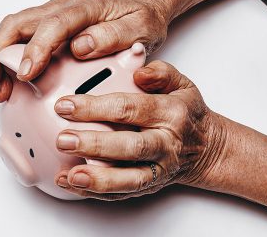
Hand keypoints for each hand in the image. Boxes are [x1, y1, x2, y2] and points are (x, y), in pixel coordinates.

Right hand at [0, 0, 168, 102]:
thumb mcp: (139, 29)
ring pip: (16, 30)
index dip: (36, 48)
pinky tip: (8, 79)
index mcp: (87, 7)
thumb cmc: (142, 21)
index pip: (53, 24)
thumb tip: (80, 46)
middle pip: (21, 23)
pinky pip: (24, 38)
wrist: (143, 11)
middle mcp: (66, 7)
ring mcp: (57, 15)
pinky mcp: (53, 26)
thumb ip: (113, 36)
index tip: (27, 74)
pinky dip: (10, 58)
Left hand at [53, 61, 226, 199]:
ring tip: (71, 175)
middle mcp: (166, 144)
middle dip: (95, 144)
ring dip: (98, 179)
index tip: (66, 105)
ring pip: (129, 179)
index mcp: (171, 113)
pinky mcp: (151, 185)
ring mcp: (159, 169)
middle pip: (129, 147)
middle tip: (63, 139)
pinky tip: (73, 183)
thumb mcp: (182, 84)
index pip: (131, 109)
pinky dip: (97, 192)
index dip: (96, 107)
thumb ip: (161, 73)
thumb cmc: (186, 112)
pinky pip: (124, 193)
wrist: (203, 147)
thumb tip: (139, 72)